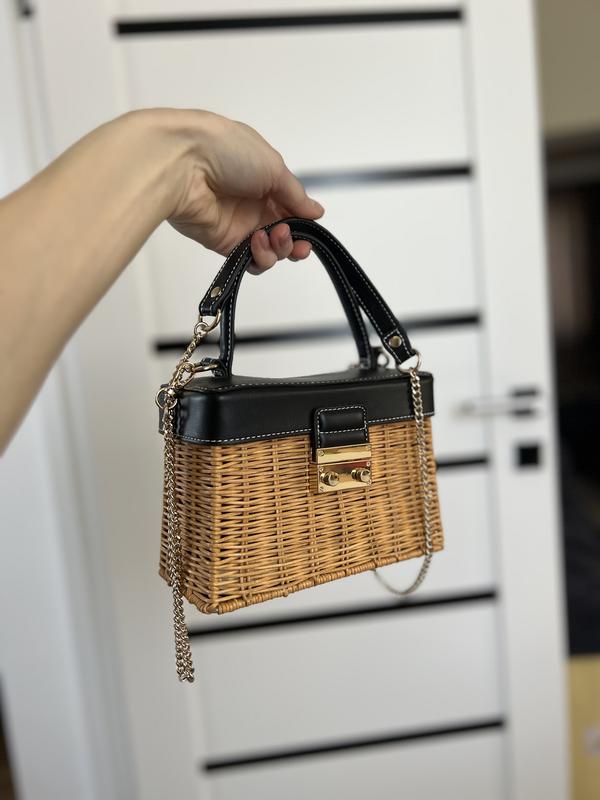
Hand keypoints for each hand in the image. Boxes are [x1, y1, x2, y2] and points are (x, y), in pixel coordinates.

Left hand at [167, 110, 324, 273]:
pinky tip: (257, 240)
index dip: (303, 220)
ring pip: (271, 250)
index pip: (291, 207)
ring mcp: (239, 224)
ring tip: (274, 235)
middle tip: (298, 242)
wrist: (182, 164)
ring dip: (280, 248)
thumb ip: (296, 195)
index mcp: (264, 178)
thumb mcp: (273, 166)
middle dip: (296, 240)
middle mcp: (252, 202)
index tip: (311, 226)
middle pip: (284, 233)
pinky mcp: (224, 243)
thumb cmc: (227, 151)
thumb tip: (316, 211)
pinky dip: (261, 256)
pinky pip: (251, 261)